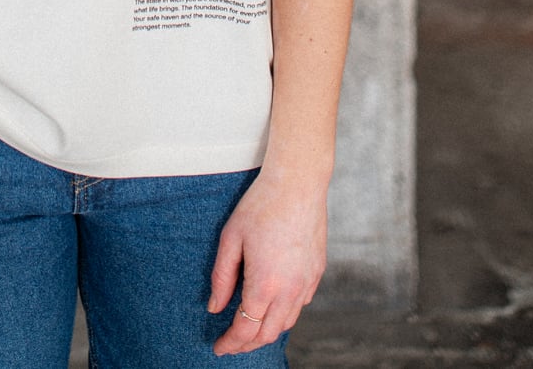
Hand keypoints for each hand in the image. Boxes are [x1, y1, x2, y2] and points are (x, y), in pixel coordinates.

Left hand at [207, 169, 327, 355]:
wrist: (298, 184)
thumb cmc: (261, 206)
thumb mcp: (231, 238)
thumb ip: (222, 277)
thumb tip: (215, 307)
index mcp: (265, 284)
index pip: (246, 329)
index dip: (231, 343)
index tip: (218, 348)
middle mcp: (290, 290)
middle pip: (268, 334)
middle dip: (247, 345)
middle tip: (231, 344)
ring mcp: (307, 283)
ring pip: (287, 322)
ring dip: (267, 332)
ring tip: (249, 328)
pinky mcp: (317, 273)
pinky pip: (301, 304)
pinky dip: (284, 313)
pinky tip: (273, 305)